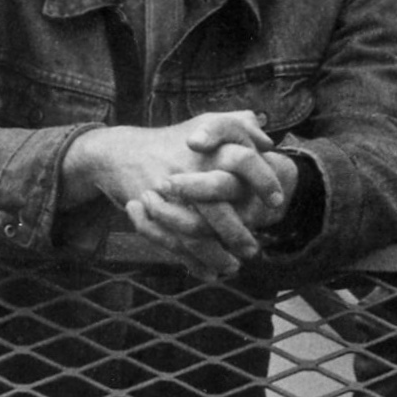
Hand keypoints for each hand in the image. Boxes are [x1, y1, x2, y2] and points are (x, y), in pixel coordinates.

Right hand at [74, 113, 283, 277]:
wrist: (120, 152)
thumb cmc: (172, 140)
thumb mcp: (206, 123)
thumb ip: (240, 126)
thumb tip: (268, 143)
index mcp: (207, 147)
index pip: (243, 159)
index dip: (264, 180)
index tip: (277, 202)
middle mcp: (187, 169)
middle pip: (218, 206)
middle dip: (238, 232)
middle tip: (254, 250)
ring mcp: (165, 193)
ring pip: (195, 232)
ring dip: (216, 255)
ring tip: (233, 266)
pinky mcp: (149, 214)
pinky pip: (172, 243)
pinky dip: (193, 262)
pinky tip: (209, 272)